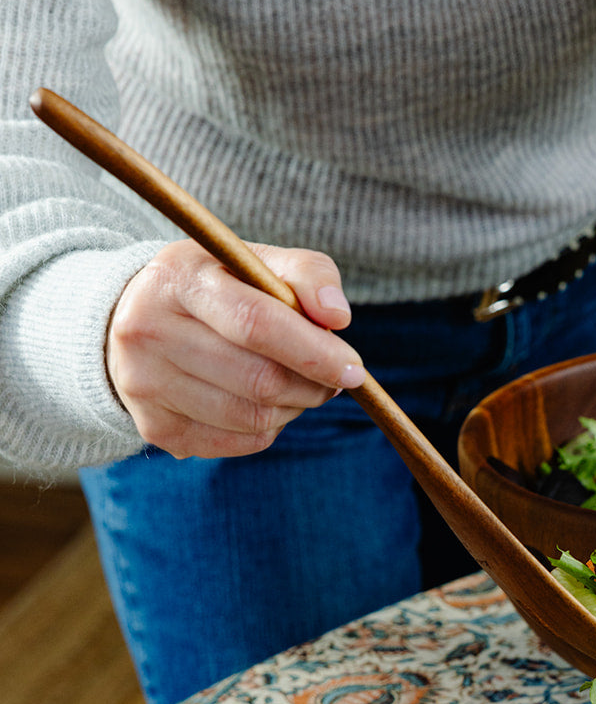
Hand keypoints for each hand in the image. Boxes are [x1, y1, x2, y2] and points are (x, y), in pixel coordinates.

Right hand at [105, 240, 365, 458]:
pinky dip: (270, 428)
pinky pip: (240, 442)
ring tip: (300, 386)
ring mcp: (145, 385)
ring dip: (295, 407)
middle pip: (258, 379)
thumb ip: (306, 274)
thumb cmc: (216, 287)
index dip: (313, 352)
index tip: (353, 369)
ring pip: (253, 418)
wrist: (135, 319)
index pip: (255, 324)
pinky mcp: (156, 428)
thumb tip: (338, 316)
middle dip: (312, 385)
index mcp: (176, 279)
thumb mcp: (253, 261)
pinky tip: (267, 403)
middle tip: (333, 379)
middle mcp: (147, 331)